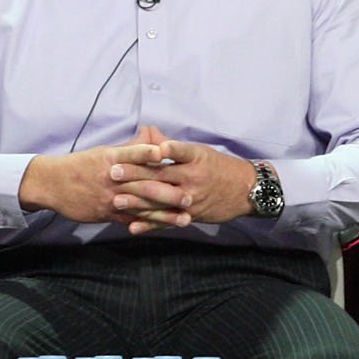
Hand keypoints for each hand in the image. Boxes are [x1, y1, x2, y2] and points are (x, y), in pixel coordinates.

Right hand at [17, 135, 179, 226]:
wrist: (52, 184)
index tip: (172, 156)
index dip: (152, 155)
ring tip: (185, 219)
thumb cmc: (81, 165)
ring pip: (141, 206)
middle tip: (190, 197)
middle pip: (143, 185)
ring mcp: (109, 197)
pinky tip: (164, 228)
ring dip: (165, 215)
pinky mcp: (106, 213)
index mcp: (112, 158)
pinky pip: (129, 219)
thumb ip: (131, 147)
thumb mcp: (104, 151)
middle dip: (168, 193)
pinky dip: (146, 224)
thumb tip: (153, 135)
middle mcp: (112, 178)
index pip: (135, 155)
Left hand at [121, 132, 259, 234]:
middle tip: (113, 172)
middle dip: (135, 175)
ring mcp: (191, 198)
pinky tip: (133, 226)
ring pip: (161, 200)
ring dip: (137, 201)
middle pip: (161, 176)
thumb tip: (148, 131)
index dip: (156, 151)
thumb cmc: (218, 167)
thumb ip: (172, 145)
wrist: (245, 190)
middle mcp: (193, 177)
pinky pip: (167, 221)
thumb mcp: (199, 151)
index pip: (174, 152)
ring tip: (116, 200)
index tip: (136, 149)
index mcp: (195, 157)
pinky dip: (149, 225)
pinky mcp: (190, 215)